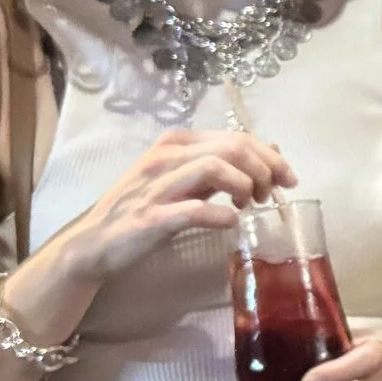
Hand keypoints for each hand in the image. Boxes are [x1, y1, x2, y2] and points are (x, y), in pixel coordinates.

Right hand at [53, 131, 293, 282]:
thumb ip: (222, 166)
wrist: (94, 243)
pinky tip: (230, 222)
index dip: (270, 156)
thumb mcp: (186, 181)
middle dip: (264, 169)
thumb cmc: (144, 211)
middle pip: (232, 147)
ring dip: (244, 186)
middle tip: (269, 194)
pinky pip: (196, 209)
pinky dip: (222, 215)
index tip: (287, 178)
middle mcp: (166, 156)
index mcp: (177, 144)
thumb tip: (270, 152)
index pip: (236, 136)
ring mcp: (156, 185)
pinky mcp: (151, 216)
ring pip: (215, 167)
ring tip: (248, 204)